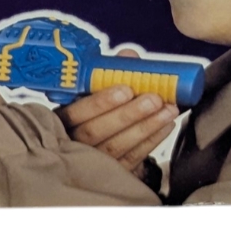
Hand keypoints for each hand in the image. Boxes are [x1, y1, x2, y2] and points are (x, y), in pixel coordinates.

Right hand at [57, 77, 180, 175]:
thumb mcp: (96, 91)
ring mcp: (90, 162)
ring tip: (168, 110)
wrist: (96, 144)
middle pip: (96, 132)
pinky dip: (151, 141)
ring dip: (146, 126)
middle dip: (128, 114)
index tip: (126, 89)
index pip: (76, 112)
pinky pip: (132, 159)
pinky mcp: (110, 174)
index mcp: (62, 119)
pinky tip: (166, 126)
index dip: (100, 102)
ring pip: (116, 146)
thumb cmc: (95, 110)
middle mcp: (72, 143)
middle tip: (154, 99)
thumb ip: (110, 73)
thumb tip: (128, 57)